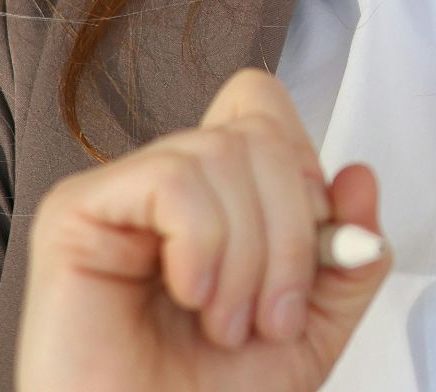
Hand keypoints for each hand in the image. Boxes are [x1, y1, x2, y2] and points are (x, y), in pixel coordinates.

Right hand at [16, 68, 392, 391]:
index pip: (263, 108)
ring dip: (247, 255)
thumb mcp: (312, 328)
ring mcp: (120, 194)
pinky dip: (202, 244)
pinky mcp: (76, 210)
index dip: (305, 169)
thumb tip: (359, 178)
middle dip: (292, 232)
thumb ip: (348, 257)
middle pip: (259, 130)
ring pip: (221, 153)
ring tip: (225, 324)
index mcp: (220, 200)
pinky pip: (172, 179)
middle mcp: (169, 186)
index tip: (315, 249)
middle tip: (270, 316)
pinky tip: (188, 295)